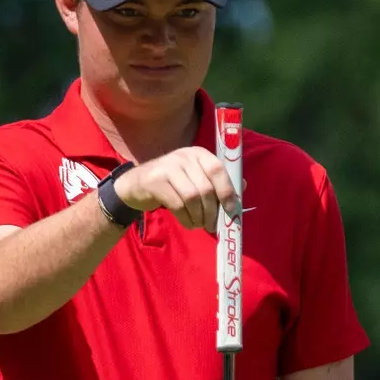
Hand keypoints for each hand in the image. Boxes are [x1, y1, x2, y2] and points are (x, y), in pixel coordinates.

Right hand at [113, 146, 240, 233]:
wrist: (136, 185)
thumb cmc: (174, 184)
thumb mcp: (196, 178)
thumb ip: (218, 182)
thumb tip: (243, 186)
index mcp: (199, 154)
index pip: (218, 170)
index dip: (227, 191)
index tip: (232, 210)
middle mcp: (184, 156)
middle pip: (205, 188)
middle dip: (212, 211)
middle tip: (212, 225)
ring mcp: (168, 166)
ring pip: (192, 197)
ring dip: (199, 216)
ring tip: (199, 224)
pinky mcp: (154, 180)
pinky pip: (177, 205)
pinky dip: (186, 219)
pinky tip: (188, 223)